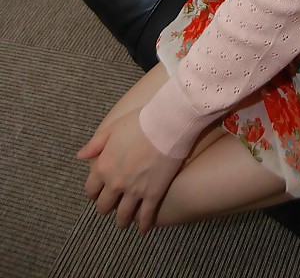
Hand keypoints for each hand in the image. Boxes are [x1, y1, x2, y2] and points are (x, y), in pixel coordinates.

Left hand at [77, 110, 183, 232]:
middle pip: (105, 206)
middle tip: (111, 207)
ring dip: (122, 221)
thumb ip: (95, 144)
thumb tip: (80, 156)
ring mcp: (134, 191)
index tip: (98, 193)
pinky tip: (142, 229)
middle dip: (106, 207)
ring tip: (124, 222)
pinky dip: (142, 225)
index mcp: (103, 167)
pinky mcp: (153, 194)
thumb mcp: (112, 128)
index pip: (90, 189)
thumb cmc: (139, 122)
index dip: (93, 193)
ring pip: (123, 215)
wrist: (167, 124)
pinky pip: (145, 216)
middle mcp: (115, 183)